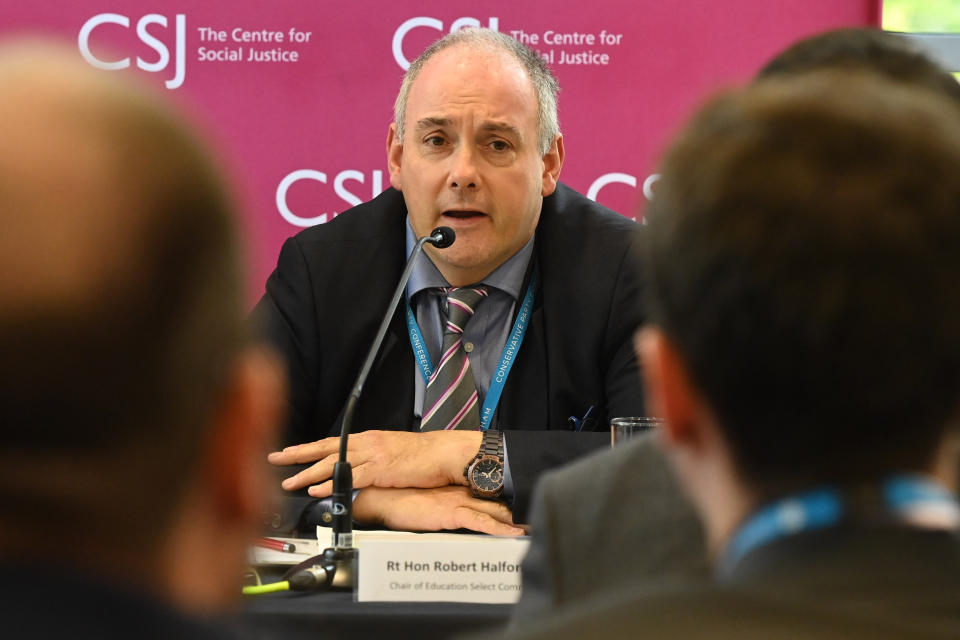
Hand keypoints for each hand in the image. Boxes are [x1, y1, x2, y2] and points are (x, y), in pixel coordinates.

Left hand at [267, 430, 481, 496]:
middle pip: (324, 447)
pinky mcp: (380, 469)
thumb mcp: (392, 452)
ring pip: (332, 463)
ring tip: (289, 482)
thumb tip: (360, 470)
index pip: (331, 442)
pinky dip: (330, 483)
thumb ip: (373, 460)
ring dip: (307, 474)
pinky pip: (349, 477)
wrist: (444, 453)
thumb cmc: (424, 455)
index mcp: (368, 439)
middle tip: (275, 458)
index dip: (308, 448)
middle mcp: (366, 443)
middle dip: (297, 454)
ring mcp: (372, 455)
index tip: (289, 451)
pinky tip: (316, 490)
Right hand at [352, 486, 524, 535]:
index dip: (511, 500)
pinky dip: (499, 527)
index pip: (490, 495)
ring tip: (536, 525)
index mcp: (459, 491)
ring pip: (496, 511)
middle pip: (498, 502)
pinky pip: (481, 521)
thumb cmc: (401, 503)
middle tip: (540, 513)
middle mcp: (463, 495)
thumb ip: (446, 511)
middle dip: (520, 509)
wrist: (383, 500)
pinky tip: (514, 533)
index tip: (528, 503)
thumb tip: (455, 518)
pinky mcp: (451, 513)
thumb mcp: (430, 508)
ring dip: (517, 519)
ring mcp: (458, 503)